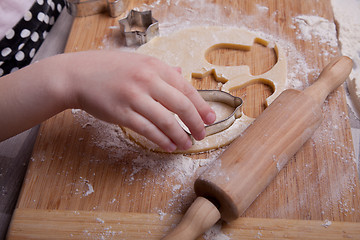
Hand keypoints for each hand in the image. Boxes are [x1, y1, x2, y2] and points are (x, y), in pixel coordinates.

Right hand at [65, 50, 215, 151]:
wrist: (77, 75)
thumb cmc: (108, 68)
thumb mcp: (137, 61)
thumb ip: (161, 70)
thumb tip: (181, 74)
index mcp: (154, 66)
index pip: (185, 88)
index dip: (200, 105)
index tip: (210, 119)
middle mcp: (147, 79)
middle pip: (180, 105)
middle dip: (195, 123)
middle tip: (202, 134)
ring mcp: (134, 96)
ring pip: (165, 121)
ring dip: (179, 136)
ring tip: (186, 144)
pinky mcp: (121, 113)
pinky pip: (147, 130)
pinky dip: (161, 140)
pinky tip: (168, 146)